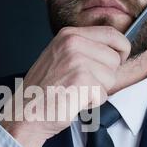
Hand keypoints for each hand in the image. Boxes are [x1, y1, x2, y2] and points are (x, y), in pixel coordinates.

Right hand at [0, 26, 131, 146]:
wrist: (25, 113)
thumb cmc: (42, 91)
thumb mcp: (60, 58)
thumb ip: (84, 49)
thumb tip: (115, 51)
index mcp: (68, 35)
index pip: (111, 33)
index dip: (121, 48)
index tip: (120, 58)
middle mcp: (72, 43)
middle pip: (114, 58)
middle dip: (104, 76)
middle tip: (81, 84)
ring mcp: (77, 61)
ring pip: (111, 78)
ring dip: (97, 91)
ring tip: (75, 92)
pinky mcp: (82, 80)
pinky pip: (103, 94)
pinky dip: (91, 103)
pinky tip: (73, 101)